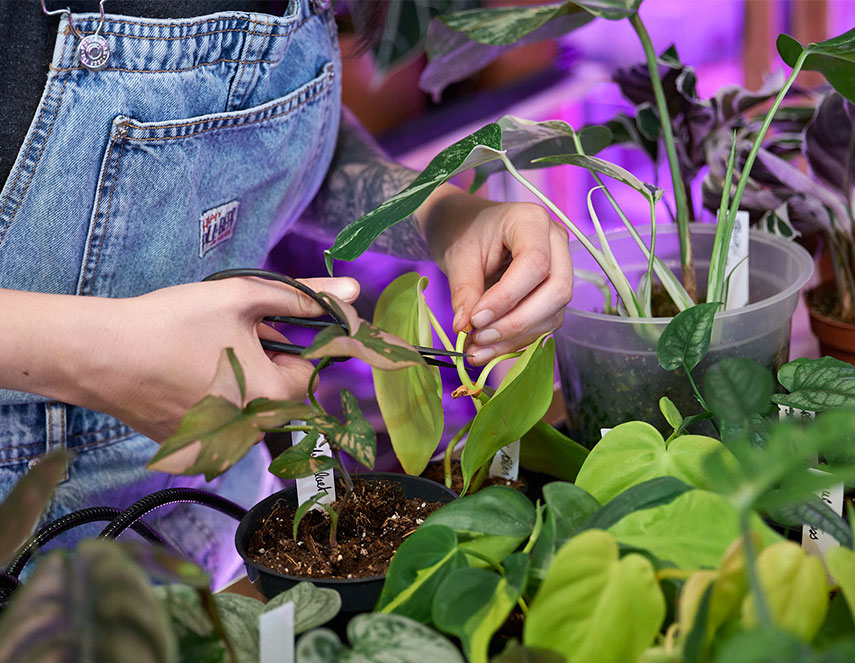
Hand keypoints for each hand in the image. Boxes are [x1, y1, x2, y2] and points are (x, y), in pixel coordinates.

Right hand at [6, 277, 358, 442]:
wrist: (99, 354)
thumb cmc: (173, 324)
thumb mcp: (243, 299)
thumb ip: (304, 297)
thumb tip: (354, 291)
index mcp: (273, 399)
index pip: (310, 371)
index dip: (294, 342)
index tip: (267, 326)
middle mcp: (251, 434)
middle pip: (280, 392)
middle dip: (267, 361)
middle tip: (232, 335)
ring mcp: (219, 448)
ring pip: (251, 407)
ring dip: (243, 381)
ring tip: (205, 354)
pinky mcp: (191, 451)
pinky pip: (221, 424)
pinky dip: (215, 401)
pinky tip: (185, 378)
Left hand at [419, 186, 572, 364]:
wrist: (465, 227)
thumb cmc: (462, 232)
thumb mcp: (457, 257)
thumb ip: (464, 292)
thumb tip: (465, 329)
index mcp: (531, 221)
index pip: (535, 263)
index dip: (507, 297)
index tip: (476, 319)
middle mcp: (555, 242)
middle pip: (556, 291)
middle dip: (516, 322)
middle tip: (478, 337)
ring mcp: (560, 268)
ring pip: (553, 313)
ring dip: (515, 337)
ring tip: (477, 348)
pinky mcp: (552, 293)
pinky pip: (543, 323)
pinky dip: (516, 340)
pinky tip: (488, 348)